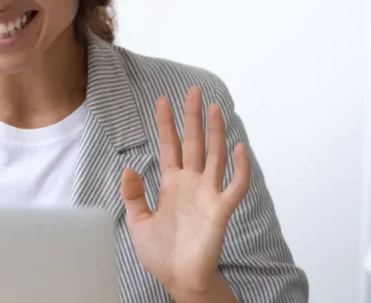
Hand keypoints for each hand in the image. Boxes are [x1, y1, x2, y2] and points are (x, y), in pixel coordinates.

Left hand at [120, 86, 250, 301]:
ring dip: (216, 132)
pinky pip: (235, 186)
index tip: (162, 99)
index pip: (170, 146)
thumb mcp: (137, 221)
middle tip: (193, 90)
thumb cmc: (161, 253)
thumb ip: (133, 195)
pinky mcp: (221, 209)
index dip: (166, 123)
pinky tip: (240, 148)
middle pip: (194, 143)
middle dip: (193, 117)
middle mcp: (191, 183)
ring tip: (215, 108)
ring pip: (214, 156)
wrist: (179, 278)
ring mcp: (208, 194)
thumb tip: (129, 168)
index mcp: (171, 184)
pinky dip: (241, 168)